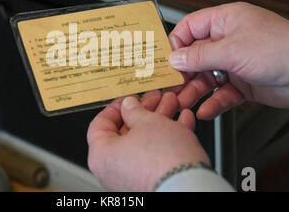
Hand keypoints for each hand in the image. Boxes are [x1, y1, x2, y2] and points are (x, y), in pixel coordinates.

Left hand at [87, 91, 208, 190]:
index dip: (116, 107)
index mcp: (102, 155)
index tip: (129, 99)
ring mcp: (131, 180)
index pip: (100, 125)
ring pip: (144, 144)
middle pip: (125, 133)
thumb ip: (135, 111)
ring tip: (174, 106)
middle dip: (145, 112)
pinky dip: (169, 140)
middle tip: (156, 99)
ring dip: (160, 122)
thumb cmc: (164, 160)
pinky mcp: (152, 184)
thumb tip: (129, 106)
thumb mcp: (148, 122)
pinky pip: (157, 158)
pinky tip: (183, 122)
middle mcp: (112, 172)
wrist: (188, 188)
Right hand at [167, 2, 288, 119]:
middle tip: (168, 87)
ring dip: (194, 91)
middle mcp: (228, 41)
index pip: (189, 28)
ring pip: (206, 77)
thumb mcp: (232, 50)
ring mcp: (235, 63)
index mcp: (224, 21)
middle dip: (181, 73)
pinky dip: (213, 103)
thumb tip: (174, 57)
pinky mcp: (244, 83)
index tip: (164, 61)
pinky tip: (206, 111)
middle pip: (194, 56)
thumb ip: (199, 55)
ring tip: (182, 103)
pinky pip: (222, 94)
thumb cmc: (283, 48)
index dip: (175, 43)